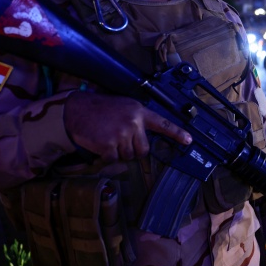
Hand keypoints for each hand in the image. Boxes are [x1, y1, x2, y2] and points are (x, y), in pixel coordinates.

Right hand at [64, 91, 190, 161]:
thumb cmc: (101, 108)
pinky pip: (113, 159)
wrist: (77, 108)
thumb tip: (146, 136)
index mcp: (139, 112)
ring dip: (119, 152)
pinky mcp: (109, 144)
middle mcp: (133, 123)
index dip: (177, 133)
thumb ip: (137, 119)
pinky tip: (100, 143)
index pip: (163, 124)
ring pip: (128, 156)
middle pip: (143, 150)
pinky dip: (106, 156)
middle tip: (120, 139)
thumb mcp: (124, 106)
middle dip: (133, 149)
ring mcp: (121, 134)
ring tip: (108, 137)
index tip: (189, 140)